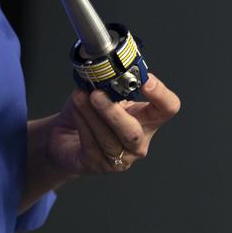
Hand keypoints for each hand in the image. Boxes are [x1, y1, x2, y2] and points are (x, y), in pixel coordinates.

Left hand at [45, 73, 180, 177]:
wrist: (64, 135)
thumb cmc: (88, 112)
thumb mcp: (103, 93)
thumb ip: (109, 82)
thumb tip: (105, 67)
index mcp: (146, 119)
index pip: (167, 108)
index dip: (161, 95)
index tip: (146, 80)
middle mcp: (138, 142)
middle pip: (134, 133)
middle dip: (114, 113)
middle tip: (97, 94)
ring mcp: (120, 158)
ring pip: (109, 139)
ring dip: (92, 115)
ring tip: (80, 96)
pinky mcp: (98, 165)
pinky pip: (91, 145)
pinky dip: (82, 123)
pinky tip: (76, 109)